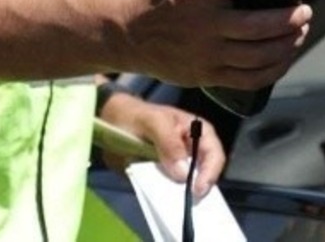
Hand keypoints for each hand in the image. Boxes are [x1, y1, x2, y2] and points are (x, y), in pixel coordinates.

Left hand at [98, 89, 223, 198]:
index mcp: (197, 130)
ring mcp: (178, 164)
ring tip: (178, 208)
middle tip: (189, 203)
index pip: (213, 152)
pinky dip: (169, 198)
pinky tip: (164, 205)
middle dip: (200, 187)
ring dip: (185, 196)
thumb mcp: (153, 123)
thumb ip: (169, 143)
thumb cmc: (136, 116)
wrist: (110, 122)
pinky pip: (171, 190)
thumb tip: (183, 173)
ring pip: (190, 184)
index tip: (197, 189)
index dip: (210, 171)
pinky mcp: (164, 176)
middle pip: (206, 172)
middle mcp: (192, 149)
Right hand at [121, 0, 311, 88]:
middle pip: (254, 26)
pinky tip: (286, 56)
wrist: (132, 36)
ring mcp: (207, 54)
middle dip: (288, 19)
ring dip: (287, 44)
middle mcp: (204, 26)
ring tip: (301, 30)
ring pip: (257, 56)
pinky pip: (249, 79)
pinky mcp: (209, 76)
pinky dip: (275, 70)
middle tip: (305, 10)